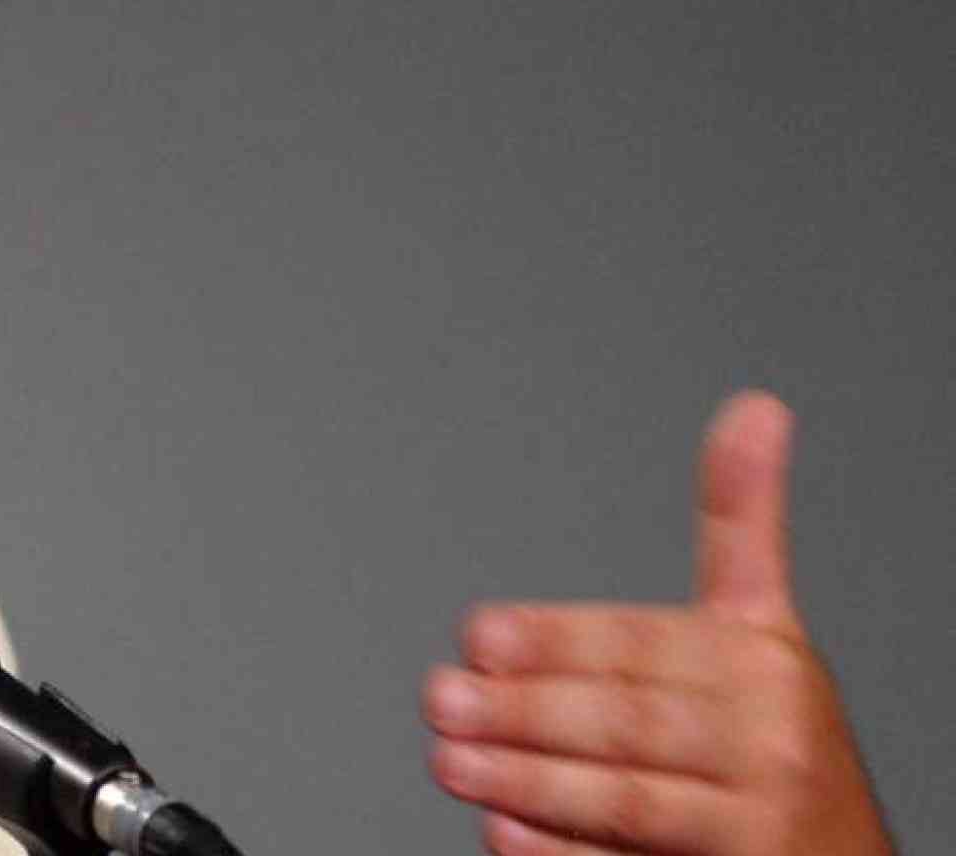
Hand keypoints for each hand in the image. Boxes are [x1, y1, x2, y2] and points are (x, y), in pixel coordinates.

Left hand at [421, 392, 893, 853]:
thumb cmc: (777, 737)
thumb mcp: (766, 622)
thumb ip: (742, 521)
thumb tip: (753, 407)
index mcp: (759, 661)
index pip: (642, 646)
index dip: (557, 640)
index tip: (478, 633)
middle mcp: (764, 738)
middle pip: (626, 722)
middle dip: (523, 710)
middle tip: (441, 698)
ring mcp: (751, 817)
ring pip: (628, 797)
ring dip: (529, 779)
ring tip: (451, 760)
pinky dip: (566, 854)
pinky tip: (503, 834)